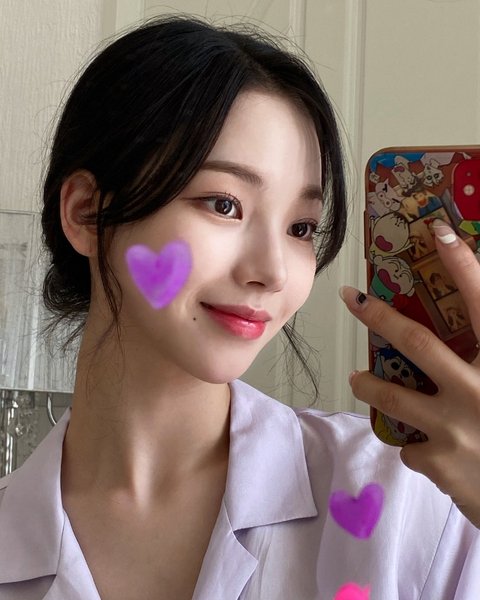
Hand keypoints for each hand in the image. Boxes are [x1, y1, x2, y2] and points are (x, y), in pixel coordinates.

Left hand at [340, 220, 479, 528]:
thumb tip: (462, 333)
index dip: (463, 266)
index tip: (439, 233)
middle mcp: (479, 391)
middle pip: (418, 343)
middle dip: (379, 317)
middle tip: (353, 299)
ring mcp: (455, 429)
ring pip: (391, 396)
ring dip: (368, 384)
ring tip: (358, 378)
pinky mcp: (439, 463)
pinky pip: (409, 445)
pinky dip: (414, 443)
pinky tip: (430, 450)